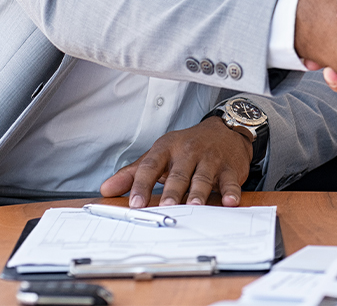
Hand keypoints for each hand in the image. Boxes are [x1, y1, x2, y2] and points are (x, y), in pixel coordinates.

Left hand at [99, 117, 251, 207]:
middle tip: (166, 206)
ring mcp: (211, 158)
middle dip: (173, 190)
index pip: (151, 166)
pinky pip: (230, 180)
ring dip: (199, 191)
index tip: (135, 203)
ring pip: (203, 176)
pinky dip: (231, 191)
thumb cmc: (187, 147)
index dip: (142, 184)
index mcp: (167, 148)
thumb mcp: (159, 154)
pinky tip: (230, 201)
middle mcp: (189, 152)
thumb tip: (106, 189)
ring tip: (194, 205)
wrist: (225, 130)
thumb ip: (133, 173)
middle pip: (179, 173)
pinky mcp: (230, 167)